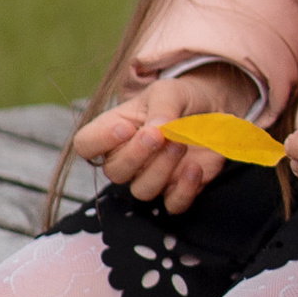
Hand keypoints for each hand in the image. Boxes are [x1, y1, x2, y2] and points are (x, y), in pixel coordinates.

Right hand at [78, 64, 257, 215]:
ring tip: (180, 144)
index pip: (85, 144)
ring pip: (142, 190)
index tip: (125, 128)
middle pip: (114, 172)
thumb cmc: (180, 98)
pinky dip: (184, 190)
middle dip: (136, 155)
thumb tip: (158, 128)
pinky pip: (173, 205)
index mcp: (114, 130)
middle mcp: (127, 158)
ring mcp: (151, 176)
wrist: (212, 108)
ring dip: (161, 169)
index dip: (99, 141)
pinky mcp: (177, 189)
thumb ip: (161, 107)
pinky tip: (195, 168)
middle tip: (158, 135)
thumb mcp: (170, 91)